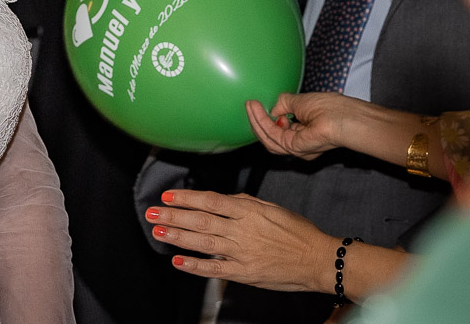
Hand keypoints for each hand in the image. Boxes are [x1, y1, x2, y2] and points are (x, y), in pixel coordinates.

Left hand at [145, 190, 331, 293]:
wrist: (317, 259)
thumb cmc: (297, 232)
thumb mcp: (271, 208)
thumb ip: (244, 203)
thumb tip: (223, 199)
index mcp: (248, 211)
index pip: (210, 201)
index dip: (187, 198)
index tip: (168, 196)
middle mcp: (242, 230)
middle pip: (201, 220)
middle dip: (173, 216)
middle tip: (152, 212)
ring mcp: (242, 252)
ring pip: (204, 242)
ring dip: (178, 236)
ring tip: (158, 231)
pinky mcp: (245, 273)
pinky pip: (215, 269)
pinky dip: (195, 265)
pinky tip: (178, 261)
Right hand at [246, 93, 359, 160]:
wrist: (345, 117)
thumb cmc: (331, 108)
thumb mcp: (301, 101)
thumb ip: (284, 104)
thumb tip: (273, 109)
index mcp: (302, 133)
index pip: (278, 131)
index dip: (265, 119)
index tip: (254, 104)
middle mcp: (298, 143)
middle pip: (269, 137)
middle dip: (256, 120)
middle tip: (248, 104)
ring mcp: (296, 147)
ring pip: (267, 138)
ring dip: (256, 120)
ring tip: (250, 105)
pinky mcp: (293, 147)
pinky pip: (272, 135)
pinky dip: (262, 121)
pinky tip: (257, 109)